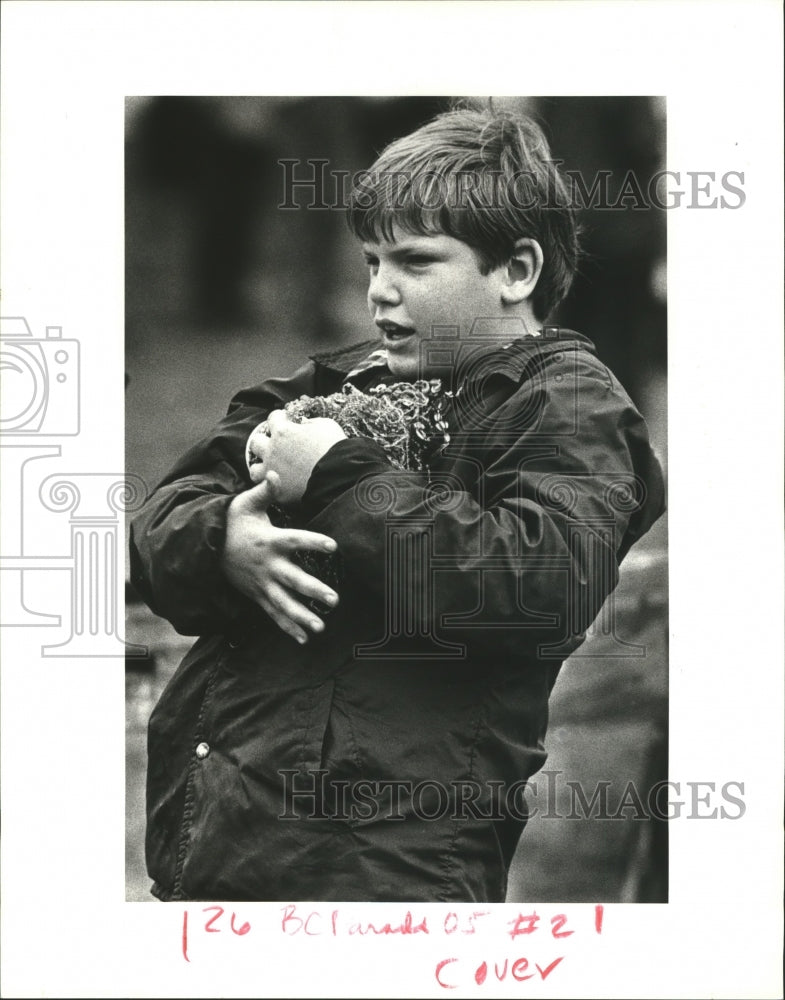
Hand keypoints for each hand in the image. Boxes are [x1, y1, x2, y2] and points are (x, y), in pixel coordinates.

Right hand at [221, 472, 338, 643]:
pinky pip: (273, 614)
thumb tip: (275, 473)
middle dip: (313, 591)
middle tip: (335, 599)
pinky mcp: (257, 595)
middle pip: (294, 580)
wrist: (204, 548)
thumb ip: (264, 491)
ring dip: (302, 616)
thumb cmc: (232, 522)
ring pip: (284, 603)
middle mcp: (267, 566)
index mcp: (269, 541)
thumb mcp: (245, 503)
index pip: (296, 541)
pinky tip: (304, 639)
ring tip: (321, 627)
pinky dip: (287, 627)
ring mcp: (262, 584)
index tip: (334, 546)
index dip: (314, 542)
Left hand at [249, 410, 345, 504]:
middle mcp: (272, 450)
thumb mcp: (326, 425)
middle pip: (256, 442)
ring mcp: (272, 471)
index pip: (273, 418)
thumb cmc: (335, 448)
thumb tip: (304, 425)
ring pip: (255, 468)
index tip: (286, 421)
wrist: (339, 476)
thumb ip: (311, 423)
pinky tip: (281, 483)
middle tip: (275, 445)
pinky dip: (273, 485)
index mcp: (283, 431)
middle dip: (264, 441)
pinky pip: (268, 489)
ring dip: (262, 467)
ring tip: (272, 468)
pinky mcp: (277, 491)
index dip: (280, 418)